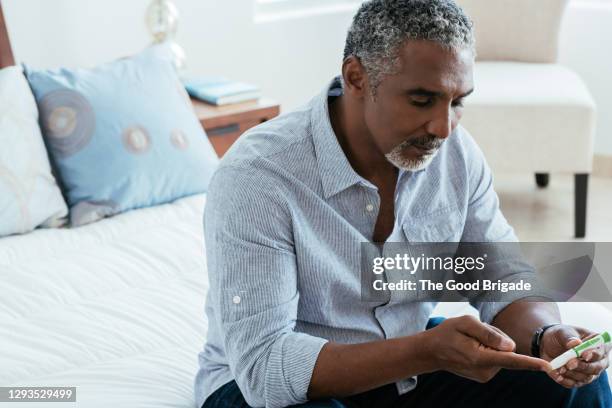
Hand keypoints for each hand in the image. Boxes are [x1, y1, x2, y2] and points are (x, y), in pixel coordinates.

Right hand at [424, 315, 550, 382]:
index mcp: (480, 357)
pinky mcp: (485, 375)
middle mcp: (485, 371)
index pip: (511, 360)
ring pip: (503, 354)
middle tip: (474, 333)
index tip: (548, 367)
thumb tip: (512, 346)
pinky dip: (489, 350)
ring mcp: (485, 375)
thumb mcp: (465, 323)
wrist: (431, 351)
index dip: (531, 362)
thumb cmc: (447, 333)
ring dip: (492, 344)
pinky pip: (496, 358)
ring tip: (470, 341)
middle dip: (497, 339)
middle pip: (507, 350)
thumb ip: (489, 333)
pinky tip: (472, 348)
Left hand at [541, 324, 610, 387]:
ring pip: (586, 377)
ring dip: (572, 374)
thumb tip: (575, 343)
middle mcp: (598, 360)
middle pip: (597, 368)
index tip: (584, 355)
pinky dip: (565, 380)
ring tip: (559, 368)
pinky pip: (574, 384)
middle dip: (583, 367)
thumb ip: (569, 337)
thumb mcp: (563, 331)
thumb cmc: (560, 335)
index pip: (602, 350)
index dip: (595, 354)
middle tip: (569, 364)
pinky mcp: (578, 379)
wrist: (548, 343)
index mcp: (598, 344)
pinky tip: (557, 375)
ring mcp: (589, 371)